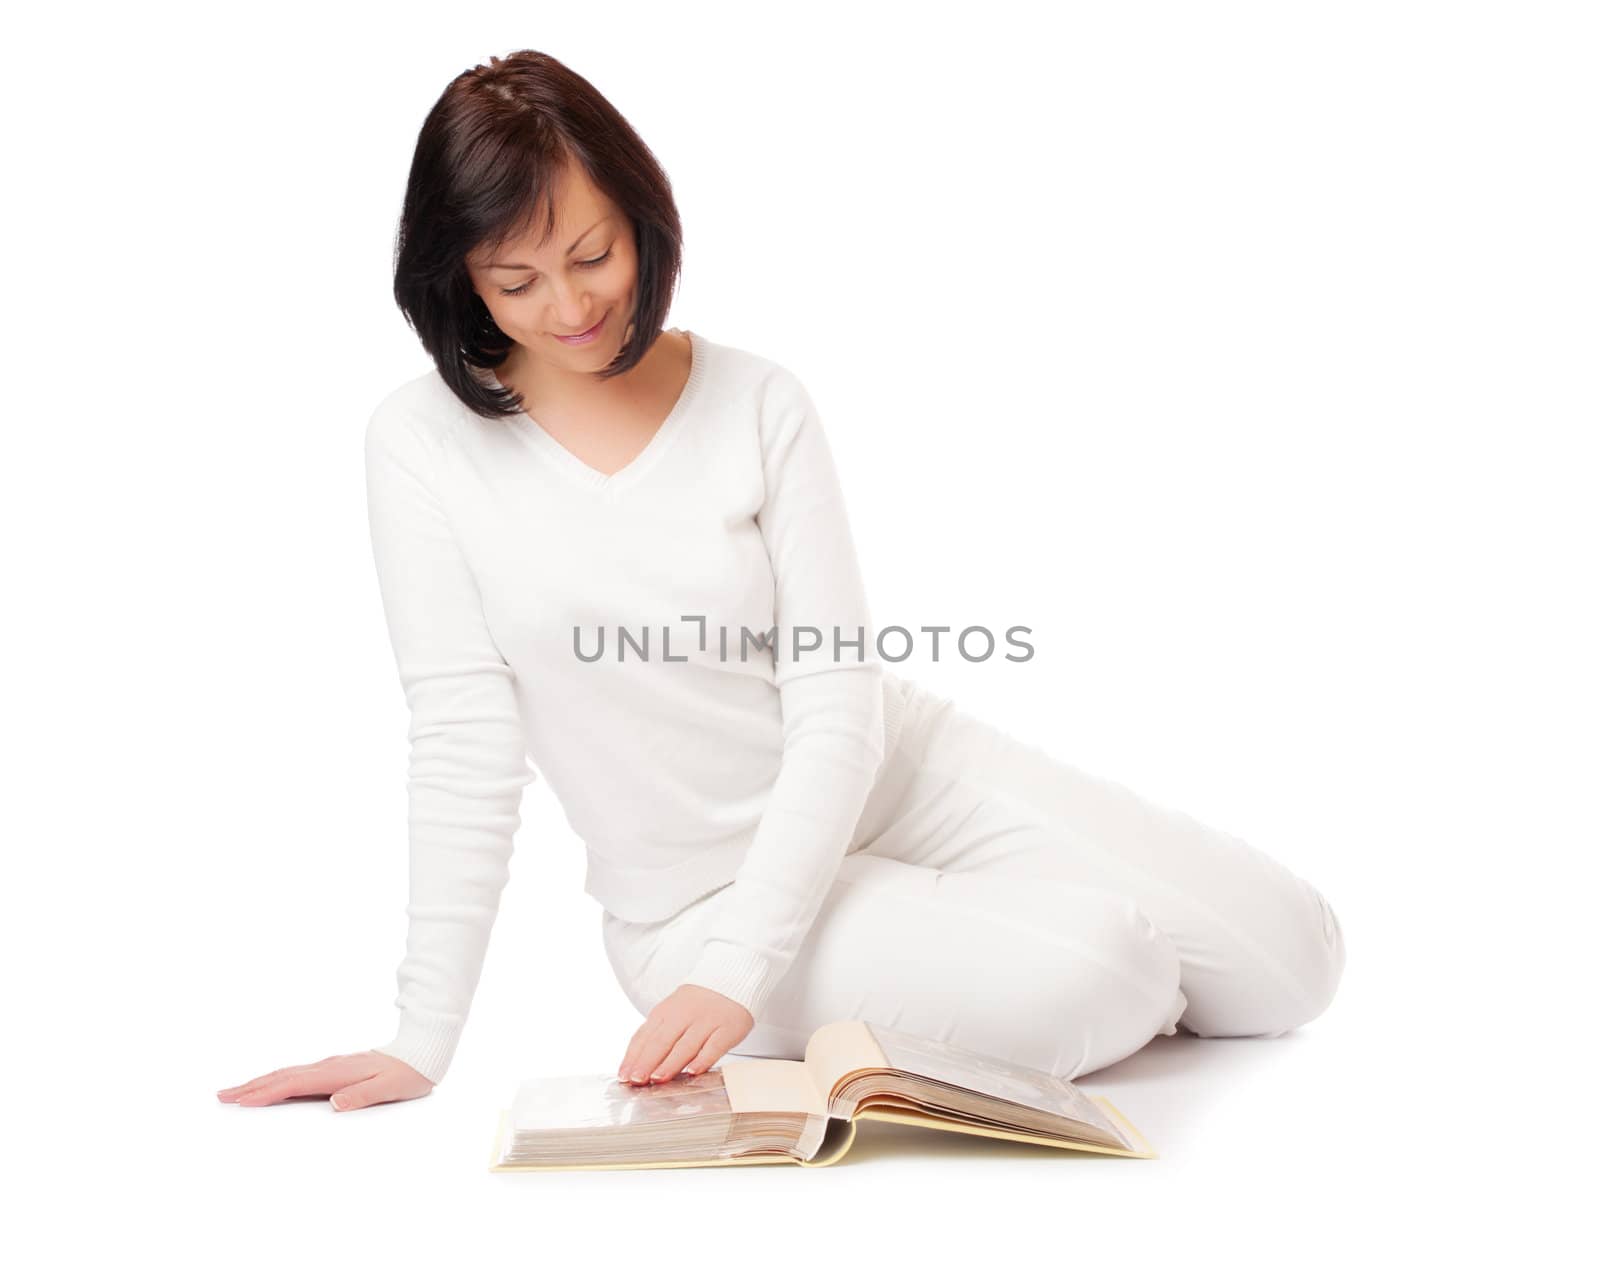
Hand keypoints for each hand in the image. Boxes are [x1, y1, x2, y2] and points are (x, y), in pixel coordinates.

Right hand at [216, 1050, 432, 1111]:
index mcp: (337, 1072)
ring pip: (287, 1074)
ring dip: (260, 1082)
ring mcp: (329, 1066)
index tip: (242, 1101)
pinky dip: (277, 1081)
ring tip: (236, 1092)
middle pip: (283, 1076)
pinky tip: (271, 1087)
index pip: (295, 1083)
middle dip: (252, 1086)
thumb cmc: (407, 1074)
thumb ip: (363, 1095)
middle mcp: (329, 1066)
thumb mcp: (390, 1087)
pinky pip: (297, 1076)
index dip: (267, 1093)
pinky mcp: (333, 1069)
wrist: (422, 1052)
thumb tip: (335, 1104)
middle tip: (222, 1096)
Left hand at [617, 984, 754, 1084]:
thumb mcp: (671, 1013)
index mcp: (665, 1011)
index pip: (645, 1036)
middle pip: (662, 1040)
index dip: (633, 1056)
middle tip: (637, 1080)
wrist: (731, 983)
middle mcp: (684, 1015)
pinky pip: (714, 1046)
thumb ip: (655, 1036)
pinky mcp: (727, 1029)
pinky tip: (693, 1071)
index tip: (624, 1076)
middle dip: (647, 1061)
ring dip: (670, 1063)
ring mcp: (706, 1022)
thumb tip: (634, 1065)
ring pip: (686, 1045)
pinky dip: (703, 1059)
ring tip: (658, 1078)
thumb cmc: (696, 1006)